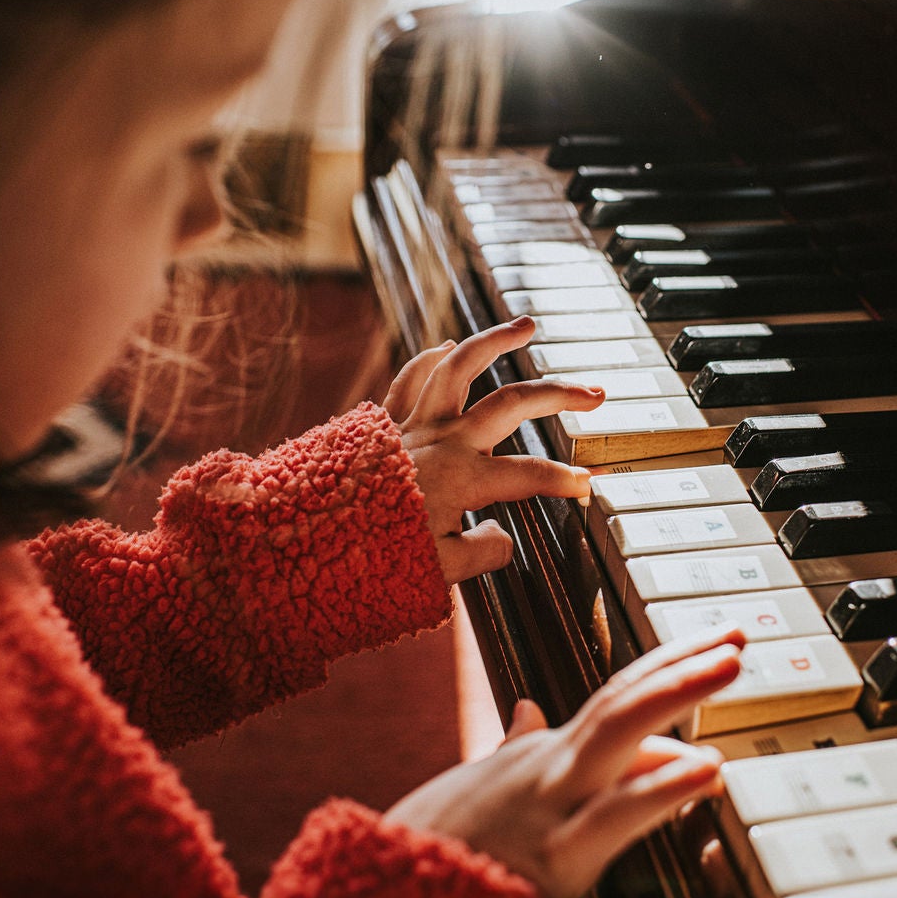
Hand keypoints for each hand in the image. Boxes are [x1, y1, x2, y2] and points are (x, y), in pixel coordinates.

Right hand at [384, 626, 746, 897]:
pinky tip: (708, 769)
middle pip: (624, 700)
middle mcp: (547, 770)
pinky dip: (663, 788)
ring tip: (730, 665)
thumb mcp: (468, 790)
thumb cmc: (425, 854)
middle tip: (737, 636)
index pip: (613, 700)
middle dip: (682, 662)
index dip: (664, 668)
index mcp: (536, 760)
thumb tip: (529, 708)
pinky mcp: (550, 860)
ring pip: (619, 734)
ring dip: (679, 693)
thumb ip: (505, 750)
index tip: (712, 645)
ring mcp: (548, 808)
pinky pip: (614, 816)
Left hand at [386, 317, 604, 582]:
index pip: (531, 475)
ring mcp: (413, 424)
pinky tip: (449, 347)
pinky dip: (432, 359)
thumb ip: (481, 554)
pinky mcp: (383, 422)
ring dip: (497, 340)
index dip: (565, 480)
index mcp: (464, 479)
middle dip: (559, 395)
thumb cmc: (368, 558)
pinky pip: (410, 378)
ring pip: (461, 365)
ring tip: (526, 325)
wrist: (303, 537)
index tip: (587, 485)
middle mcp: (445, 440)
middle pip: (514, 402)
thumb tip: (505, 538)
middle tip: (592, 392)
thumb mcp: (436, 571)